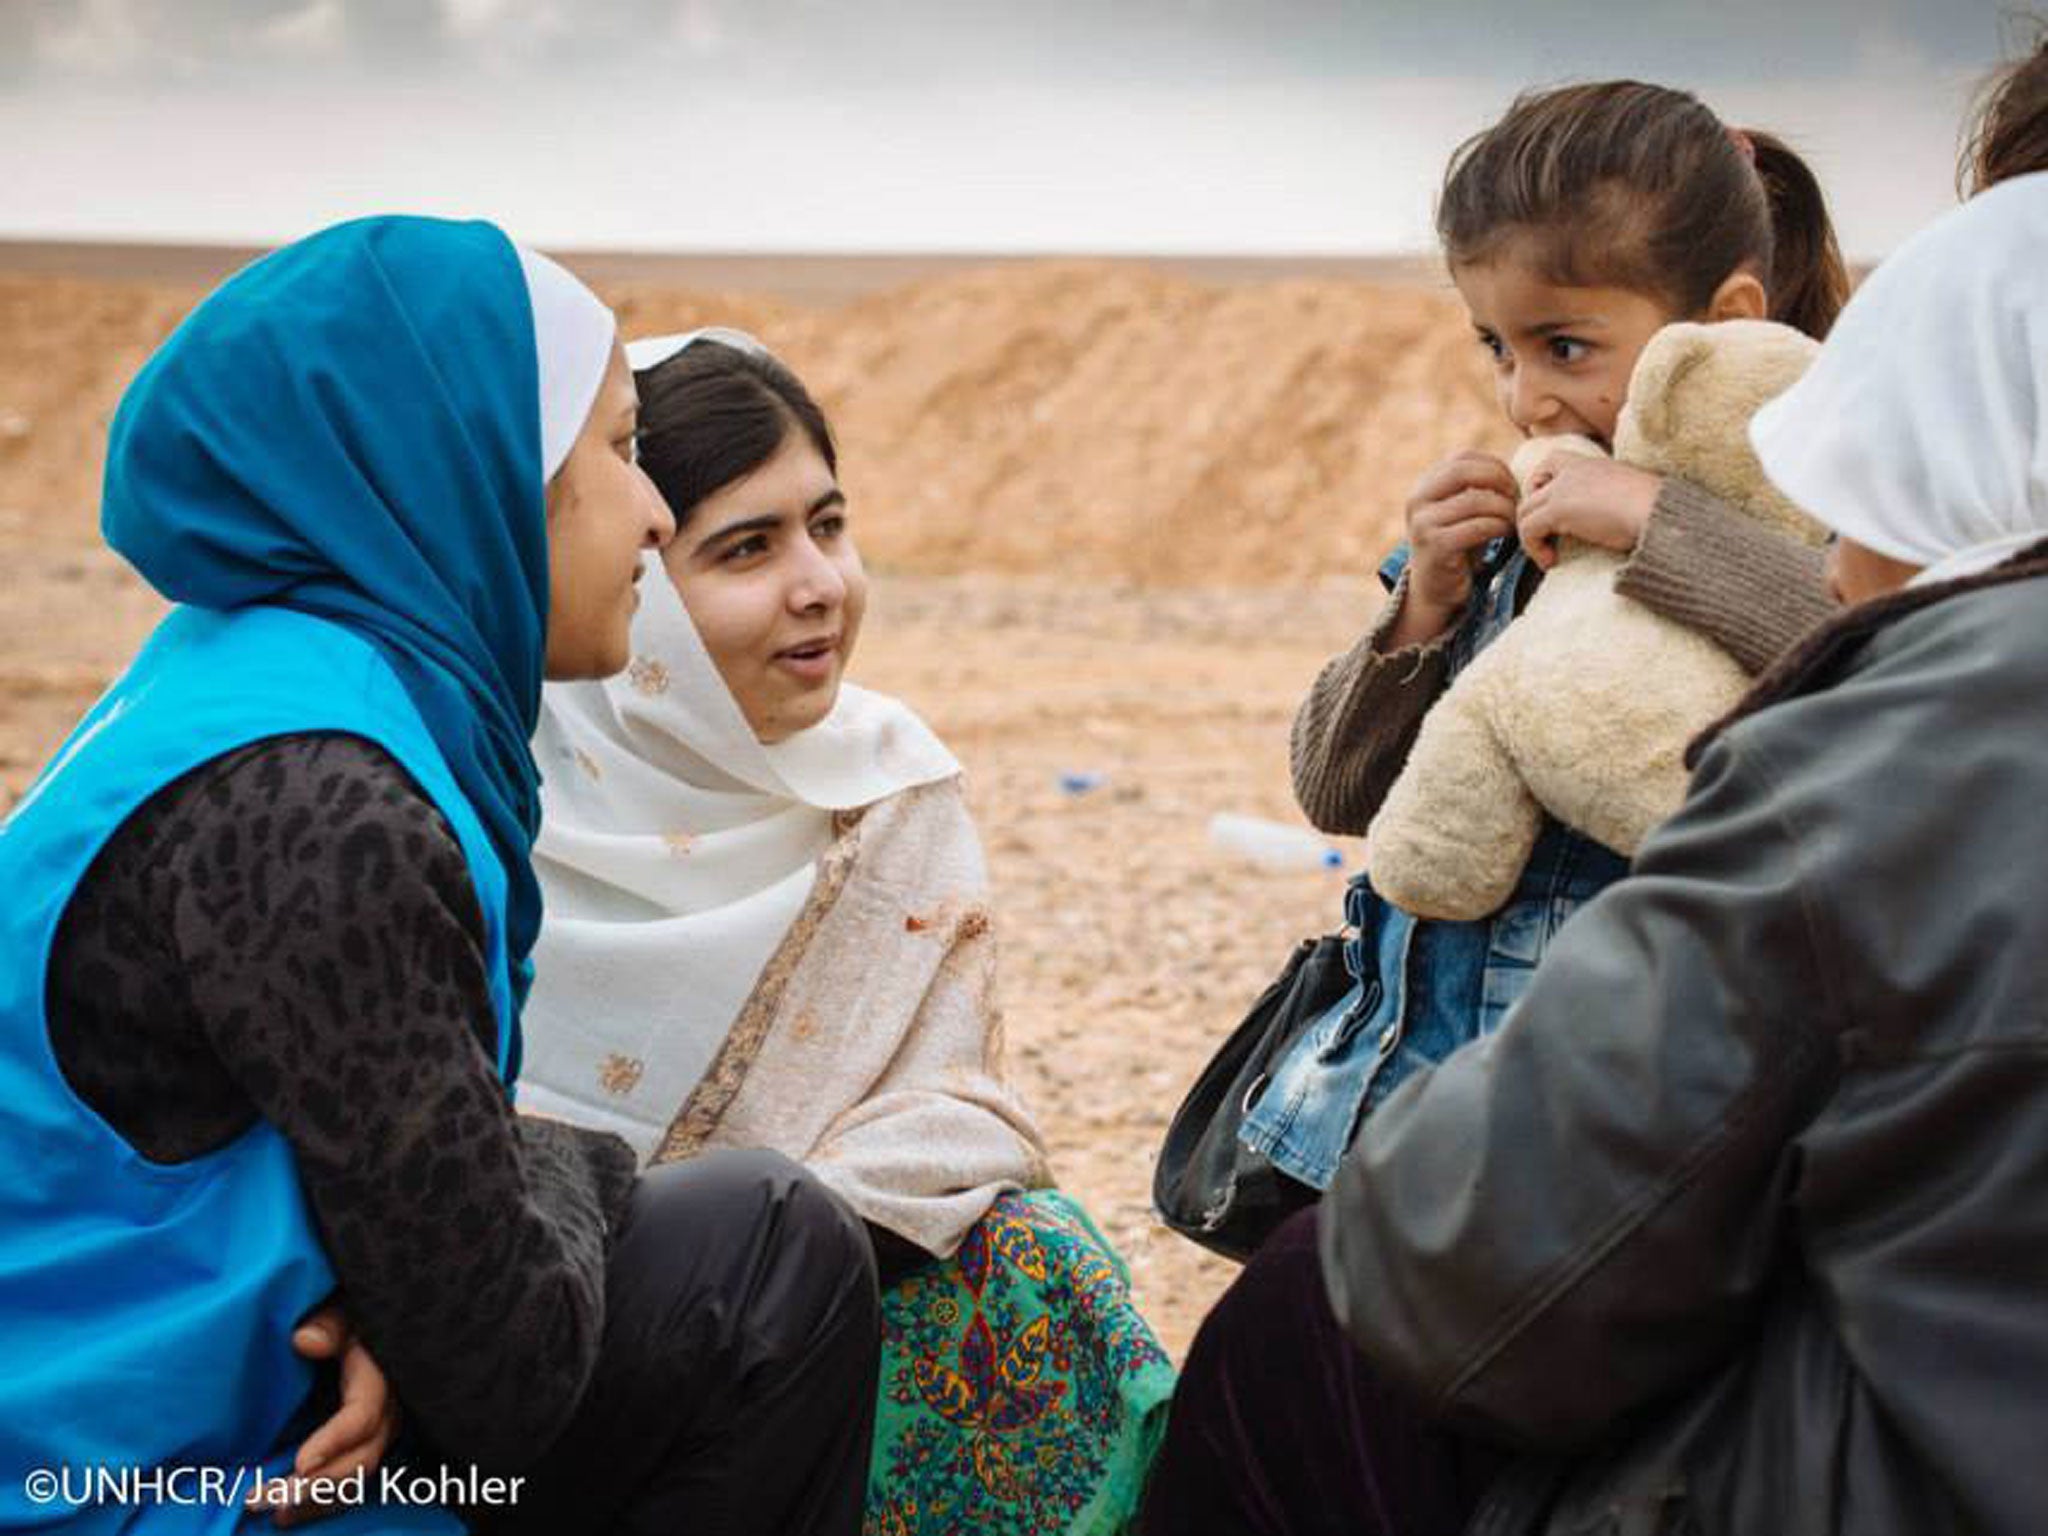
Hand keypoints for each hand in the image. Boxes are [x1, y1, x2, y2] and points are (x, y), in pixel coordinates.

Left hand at [250, 1304, 399, 1527]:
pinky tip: (285, 1515)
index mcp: (381, 1379)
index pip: (364, 1416)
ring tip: (272, 1513)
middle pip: (361, 1458)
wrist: (362, 1334)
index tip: (300, 1463)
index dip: (335, 1441)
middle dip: (315, 1485)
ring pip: (355, 1479)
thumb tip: (305, 1340)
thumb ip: (329, 1324)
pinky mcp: (364, 1449)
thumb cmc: (347, 1322)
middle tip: (264, 1498)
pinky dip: (320, 1504)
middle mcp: (387, 1413)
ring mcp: (378, 1435)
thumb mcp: (342, 1314)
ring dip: (314, 1501)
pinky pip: (349, 1485)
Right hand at [1385, 451, 1518, 648]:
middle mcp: (1418, 499)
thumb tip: (1514, 469)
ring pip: (1477, 500)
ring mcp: (1423, 522)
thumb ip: (1477, 487)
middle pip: (1466, 470)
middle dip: (1500, 481)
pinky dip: (1500, 527)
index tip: (1511, 486)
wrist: (1435, 590)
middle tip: (1517, 499)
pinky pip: (1479, 526)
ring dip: (1505, 509)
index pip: (1463, 457)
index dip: (1494, 466)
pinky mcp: (1436, 545)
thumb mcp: (1463, 511)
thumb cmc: (1458, 547)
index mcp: (1424, 486)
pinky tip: (1507, 535)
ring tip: (1514, 521)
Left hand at [1516, 457, 1662, 569]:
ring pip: (1525, 511)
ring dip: (1531, 537)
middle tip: (1547, 540)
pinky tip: (1552, 562)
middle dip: (1533, 516)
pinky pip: (1528, 528)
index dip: (1541, 487)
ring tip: (1550, 557)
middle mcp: (1575, 469)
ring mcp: (1564, 487)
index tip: (1551, 515)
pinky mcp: (1559, 508)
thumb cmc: (1657, 514)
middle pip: (1532, 488)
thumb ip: (1607, 501)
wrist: (1663, 516)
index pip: (1551, 463)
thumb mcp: (1628, 498)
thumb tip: (1603, 523)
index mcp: (1594, 464)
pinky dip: (1533, 548)